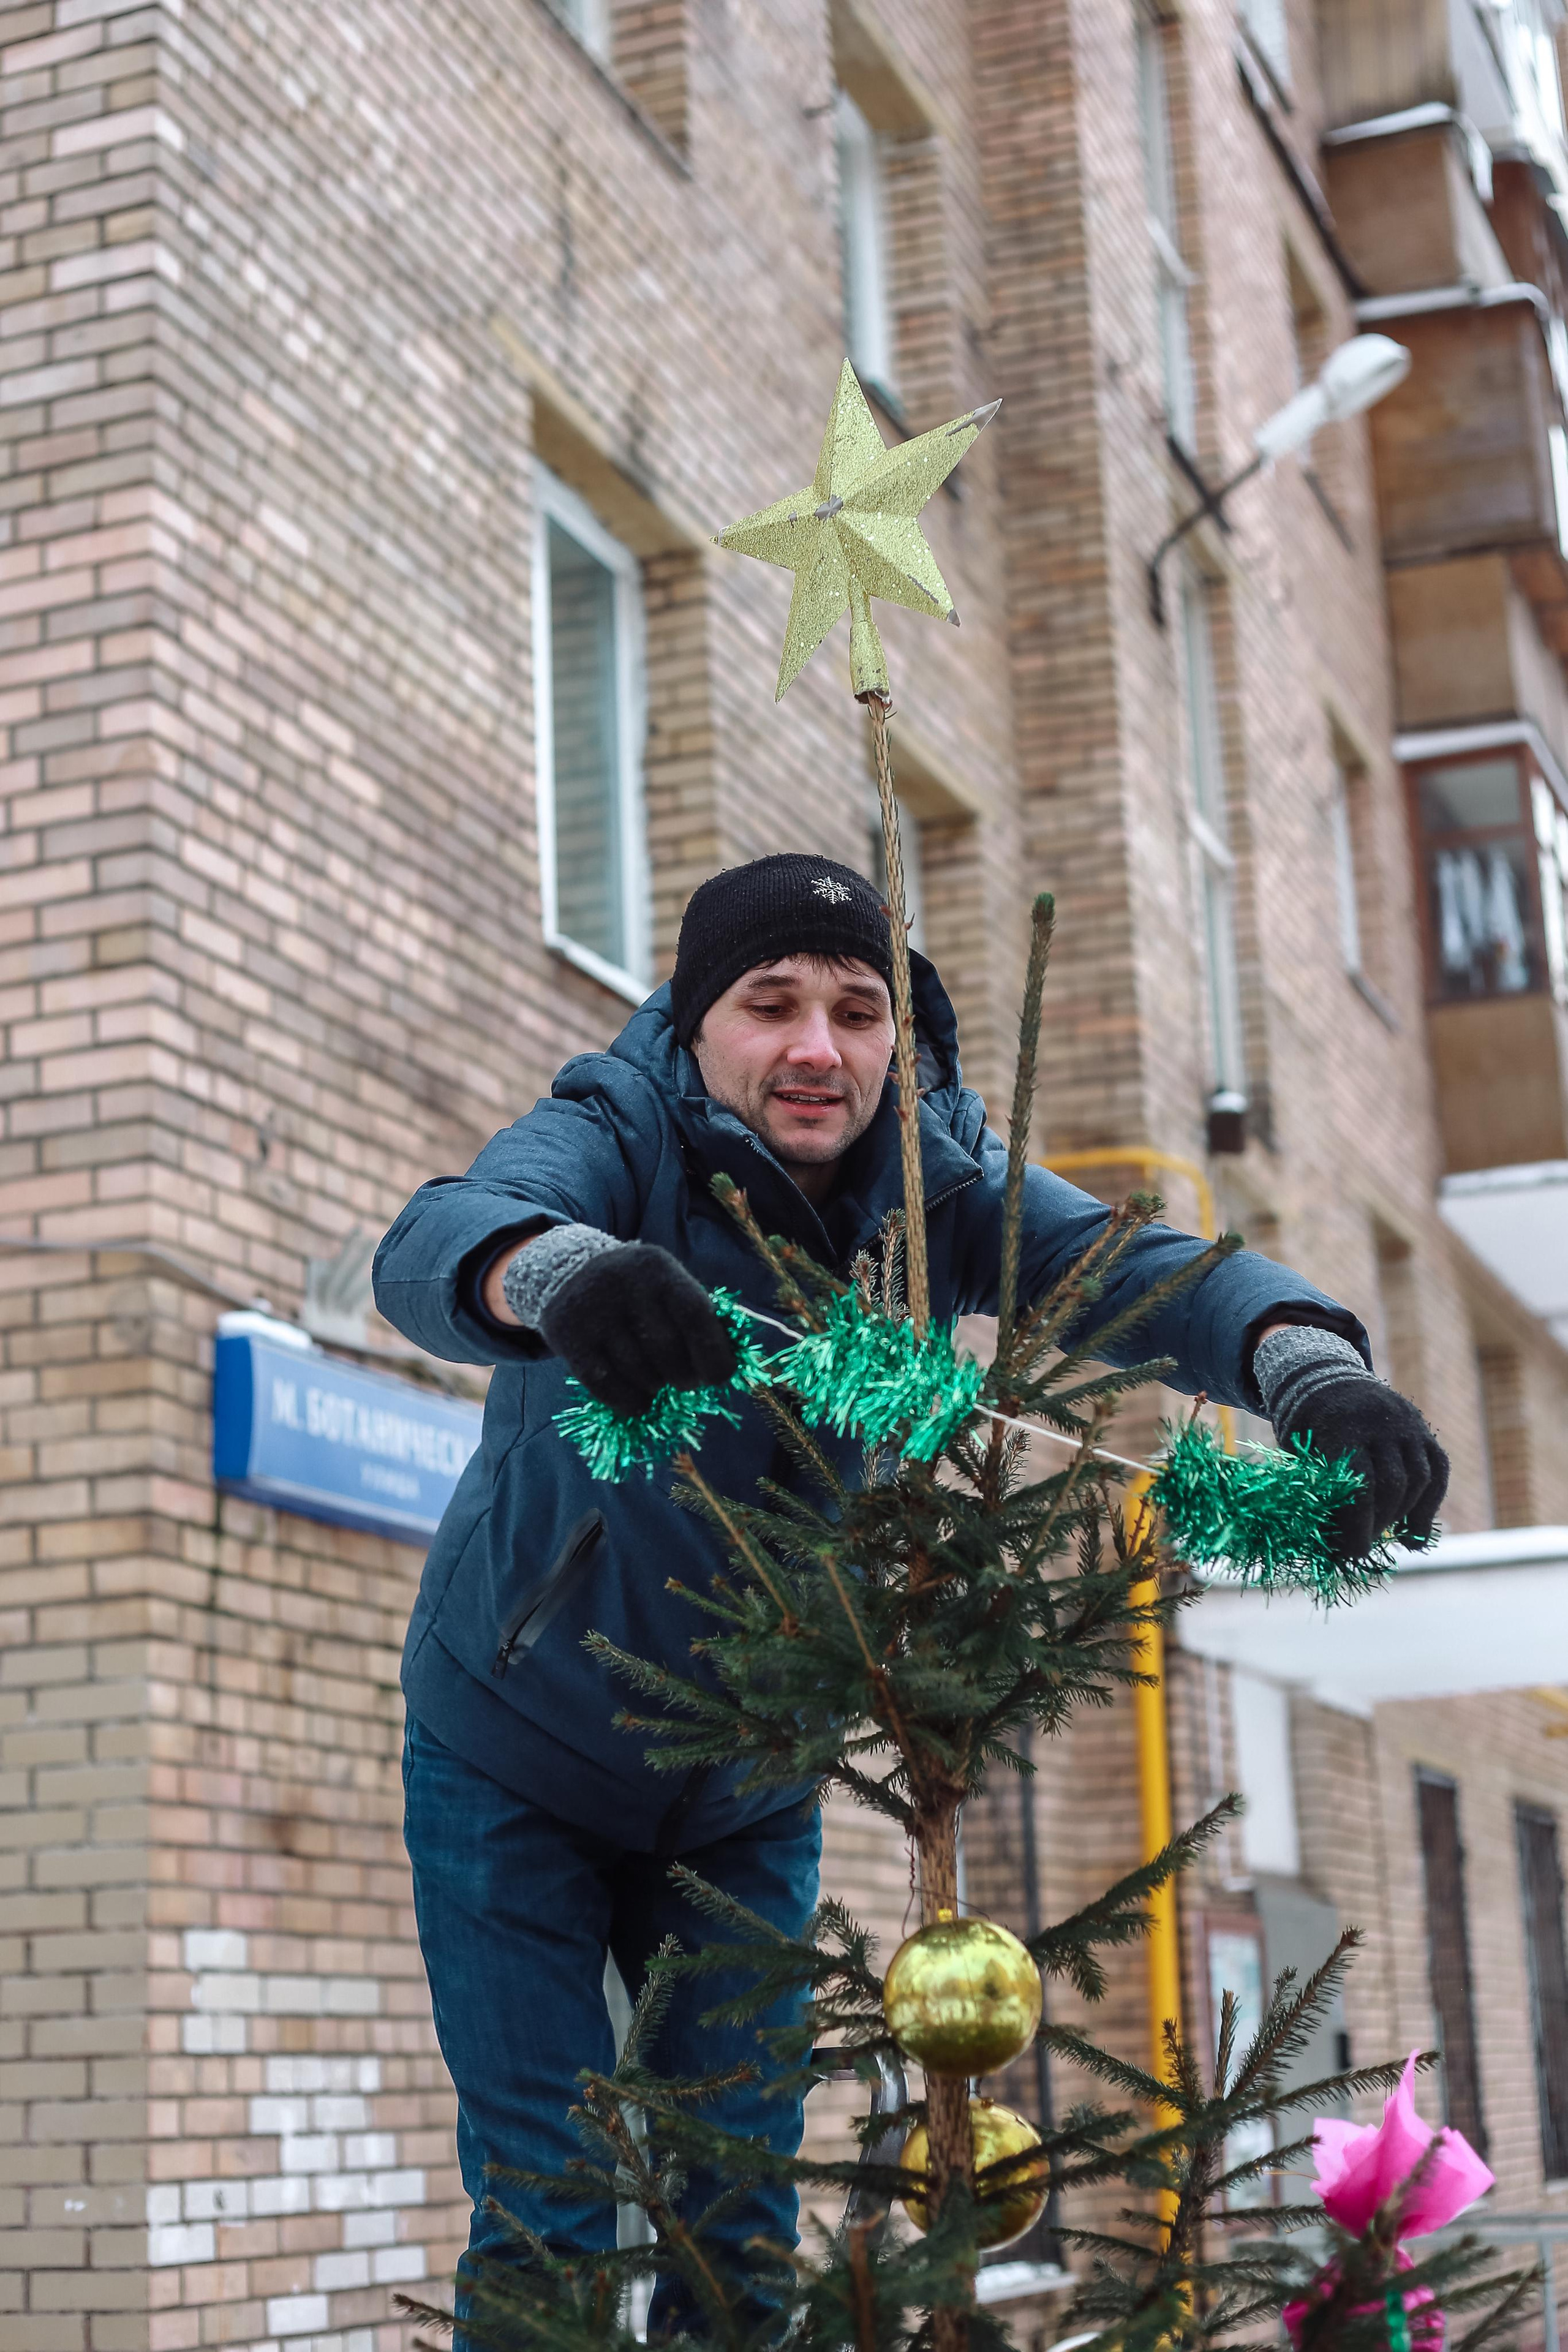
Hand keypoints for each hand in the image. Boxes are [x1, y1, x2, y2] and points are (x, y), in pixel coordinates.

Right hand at [538, 1242, 737, 1415]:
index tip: (719, 1376)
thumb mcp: (667, 1285)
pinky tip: (639, 1400)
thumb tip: (725, 1366)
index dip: (713, 1352)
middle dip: (685, 1376)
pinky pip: (607, 1387)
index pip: (695, 1314)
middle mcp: (623, 1285)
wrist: (567, 1273)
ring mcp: (592, 1312)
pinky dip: (631, 1402)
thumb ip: (696, 1317)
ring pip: (639, 1372)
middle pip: (667, 1349)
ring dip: (657, 1388)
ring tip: (658, 1380)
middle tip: (686, 1380)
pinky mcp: (568, 1338)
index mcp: (657, 1268)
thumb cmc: (637, 1290)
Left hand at [1273, 1378, 1448, 1558]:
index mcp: (1344, 1426)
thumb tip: (1327, 1541)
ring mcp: (1409, 1425)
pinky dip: (1428, 1506)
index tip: (1351, 1552)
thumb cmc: (1307, 1422)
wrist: (1327, 1377)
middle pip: (1393, 1483)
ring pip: (1420, 1479)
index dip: (1358, 1523)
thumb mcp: (1297, 1447)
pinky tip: (1413, 1536)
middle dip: (1379, 1522)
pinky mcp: (1424, 1431)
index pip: (1360, 1483)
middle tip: (1362, 1544)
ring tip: (1384, 1537)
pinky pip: (1438, 1471)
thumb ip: (1315, 1485)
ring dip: (1404, 1516)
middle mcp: (1383, 1423)